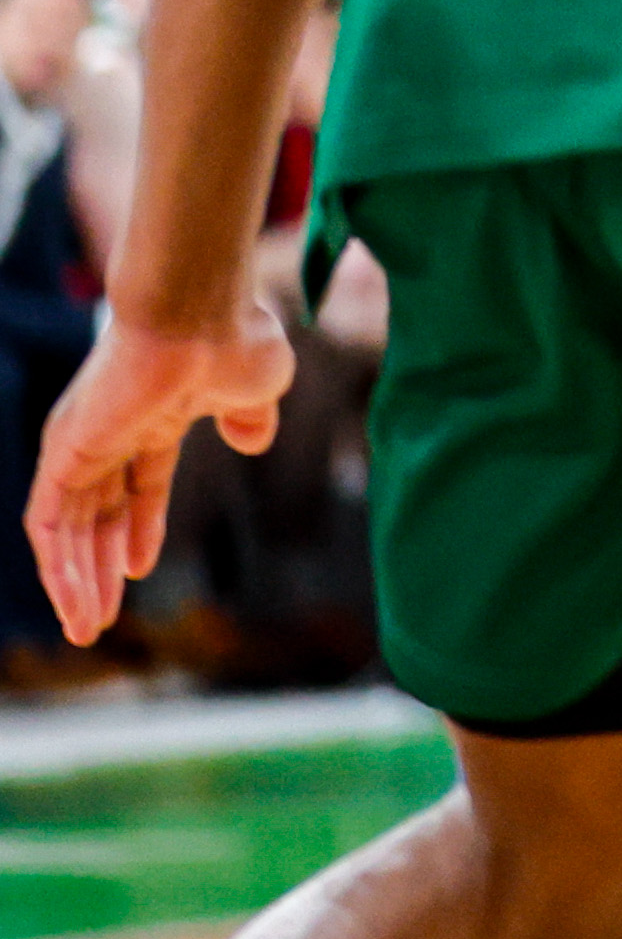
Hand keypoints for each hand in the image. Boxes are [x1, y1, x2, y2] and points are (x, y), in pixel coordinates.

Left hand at [27, 307, 289, 645]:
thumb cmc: (233, 338)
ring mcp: (82, 444)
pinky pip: (47, 524)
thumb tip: (253, 439)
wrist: (197, 310)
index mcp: (153, 418)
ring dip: (75, 581)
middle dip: (98, 570)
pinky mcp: (64, 454)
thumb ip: (250, 415)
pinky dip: (57, 567)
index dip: (139, 529)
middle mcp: (109, 434)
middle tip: (98, 621)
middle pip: (94, 517)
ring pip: (66, 530)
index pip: (135, 486)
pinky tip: (74, 601)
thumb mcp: (257, 387)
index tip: (141, 570)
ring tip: (87, 629)